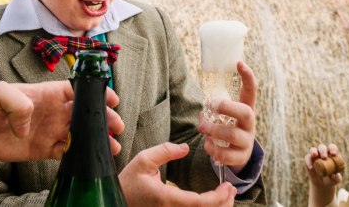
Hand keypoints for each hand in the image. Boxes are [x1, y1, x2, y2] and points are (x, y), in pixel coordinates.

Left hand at [0, 80, 123, 161]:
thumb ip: (17, 103)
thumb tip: (30, 124)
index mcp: (45, 93)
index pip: (76, 91)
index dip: (95, 94)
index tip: (112, 99)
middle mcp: (50, 111)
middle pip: (83, 114)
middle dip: (103, 119)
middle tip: (117, 127)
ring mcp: (46, 130)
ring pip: (79, 134)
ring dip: (96, 139)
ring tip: (113, 147)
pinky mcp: (40, 149)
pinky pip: (64, 152)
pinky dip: (79, 156)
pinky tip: (91, 161)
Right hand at [119, 142, 235, 206]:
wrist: (116, 201)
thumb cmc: (128, 181)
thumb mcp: (143, 160)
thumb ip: (165, 151)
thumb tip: (185, 147)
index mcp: (167, 199)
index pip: (201, 204)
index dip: (219, 197)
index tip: (228, 186)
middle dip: (224, 204)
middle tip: (232, 190)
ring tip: (226, 196)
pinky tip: (212, 203)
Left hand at [199, 61, 256, 169]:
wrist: (238, 154)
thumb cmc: (228, 127)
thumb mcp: (226, 115)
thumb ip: (215, 109)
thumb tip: (204, 111)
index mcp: (246, 108)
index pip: (251, 90)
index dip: (248, 77)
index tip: (239, 63)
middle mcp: (250, 124)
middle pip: (246, 113)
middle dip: (227, 108)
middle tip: (213, 106)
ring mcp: (247, 140)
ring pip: (232, 134)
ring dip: (212, 129)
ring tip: (202, 128)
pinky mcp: (240, 156)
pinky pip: (226, 154)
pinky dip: (212, 148)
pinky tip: (207, 144)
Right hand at [305, 144, 340, 206]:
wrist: (322, 184)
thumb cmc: (331, 179)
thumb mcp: (335, 179)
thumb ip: (336, 177)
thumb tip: (334, 176)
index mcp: (332, 155)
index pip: (333, 148)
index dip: (333, 149)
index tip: (334, 154)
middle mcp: (323, 154)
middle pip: (323, 147)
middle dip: (324, 150)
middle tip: (325, 156)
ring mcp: (315, 157)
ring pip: (313, 149)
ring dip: (314, 151)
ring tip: (315, 156)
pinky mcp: (308, 161)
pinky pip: (307, 158)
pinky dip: (308, 161)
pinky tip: (311, 167)